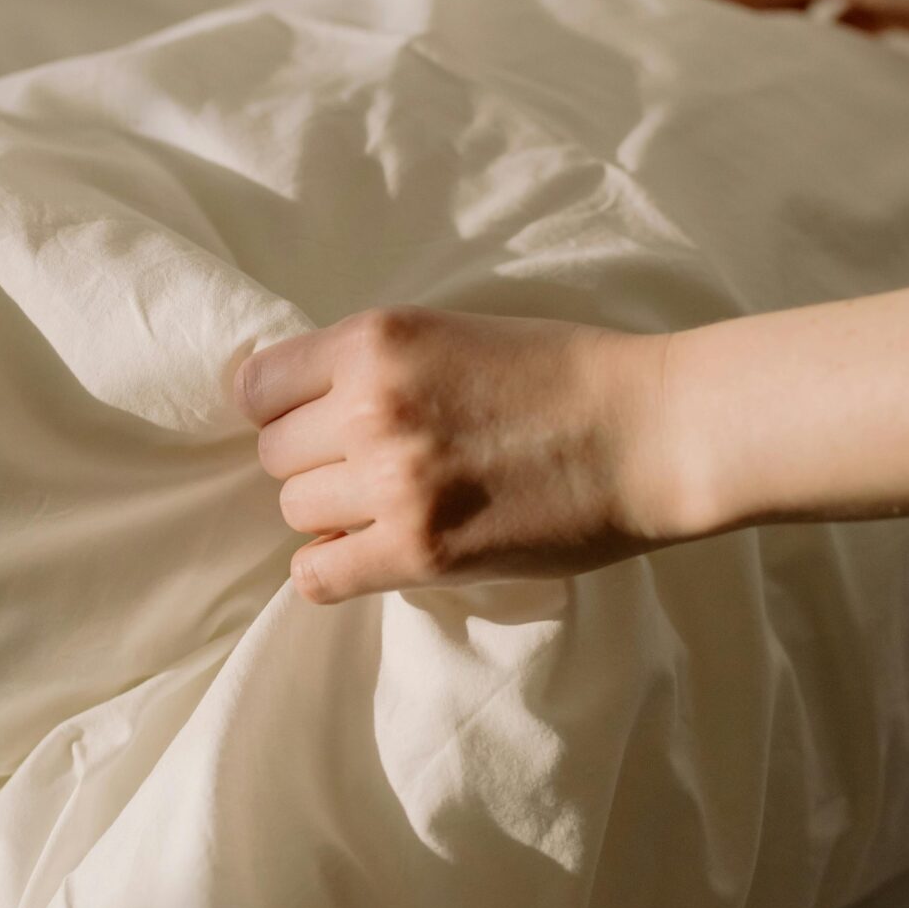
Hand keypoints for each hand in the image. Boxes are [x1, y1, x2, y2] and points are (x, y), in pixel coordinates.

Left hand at [234, 309, 678, 603]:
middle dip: (313, 461)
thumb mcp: (452, 332)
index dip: (282, 407)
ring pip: (295, 511)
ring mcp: (392, 482)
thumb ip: (375, 363)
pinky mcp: (422, 550)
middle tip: (370, 466)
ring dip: (332, 513)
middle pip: (275, 453)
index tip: (311, 421)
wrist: (649, 431)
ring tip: (389, 505)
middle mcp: (371, 406)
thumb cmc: (565, 373)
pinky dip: (331, 569)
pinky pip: (319, 574)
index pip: (259, 384)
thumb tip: (299, 405)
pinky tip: (364, 556)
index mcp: (377, 340)